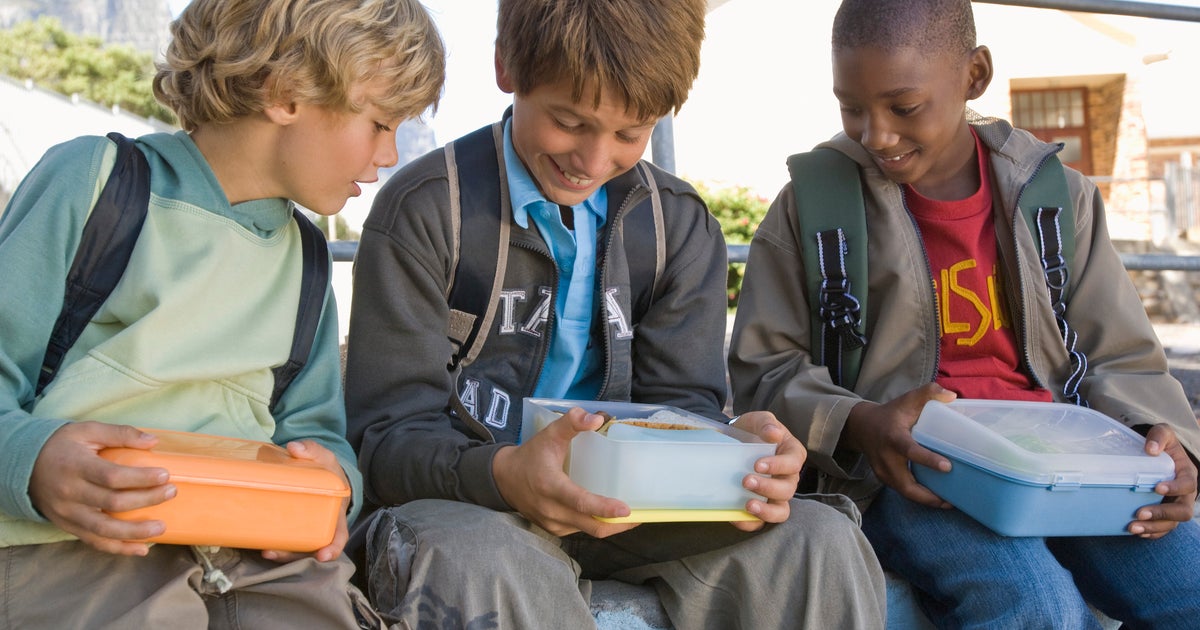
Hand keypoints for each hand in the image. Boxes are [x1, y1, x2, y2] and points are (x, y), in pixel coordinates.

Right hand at [29, 421, 173, 555]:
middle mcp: (70, 493)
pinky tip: (141, 549)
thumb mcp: (87, 430)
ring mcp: (68, 513)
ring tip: (161, 528)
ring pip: (104, 529)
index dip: (140, 478)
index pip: (112, 476)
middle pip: (112, 502)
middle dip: (146, 500)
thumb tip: (153, 440)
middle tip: (171, 492)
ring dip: (135, 532)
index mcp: (77, 467)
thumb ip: (120, 434)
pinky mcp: (68, 526)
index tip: (165, 475)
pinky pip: (94, 541)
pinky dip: (118, 548)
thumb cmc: (62, 446)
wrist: (25, 466)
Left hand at [262, 440, 350, 562]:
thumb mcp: (325, 457)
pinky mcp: (289, 527)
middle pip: (310, 548)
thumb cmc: (325, 469)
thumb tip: (293, 447)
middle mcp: (320, 527)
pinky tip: (257, 542)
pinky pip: (282, 539)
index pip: (339, 535)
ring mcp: (304, 530)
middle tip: (274, 552)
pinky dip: (271, 543)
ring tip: (264, 550)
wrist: (318, 474)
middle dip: (292, 555)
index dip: (333, 548)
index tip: (322, 556)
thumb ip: (312, 450)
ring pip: (294, 549)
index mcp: (335, 513)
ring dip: (280, 553)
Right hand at [492, 408, 636, 537]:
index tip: (626, 510)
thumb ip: (571, 422)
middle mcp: (552, 511)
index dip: (604, 509)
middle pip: (591, 526)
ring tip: (633, 517)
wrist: (503, 480)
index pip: (580, 503)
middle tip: (644, 516)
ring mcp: (553, 525)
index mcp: (551, 487)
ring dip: (611, 527)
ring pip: (588, 531)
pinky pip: (581, 531)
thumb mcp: (548, 434)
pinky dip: (598, 526)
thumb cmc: (530, 456)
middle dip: (619, 525)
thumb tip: (598, 419)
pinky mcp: (555, 531)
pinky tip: (610, 517)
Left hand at [726, 411, 803, 530]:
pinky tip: (735, 516)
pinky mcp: (761, 506)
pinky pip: (760, 522)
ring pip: (781, 511)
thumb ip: (767, 424)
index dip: (778, 466)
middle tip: (746, 480)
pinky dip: (750, 522)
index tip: (757, 464)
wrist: (736, 441)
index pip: (793, 463)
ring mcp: (776, 495)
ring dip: (766, 510)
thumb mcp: (759, 420)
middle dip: (768, 487)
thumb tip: (773, 433)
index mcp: (792, 456)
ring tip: (748, 505)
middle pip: (787, 490)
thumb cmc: (753, 431)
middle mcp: (788, 478)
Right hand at [842, 383, 956, 508]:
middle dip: (928, 496)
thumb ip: (928, 393)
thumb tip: (951, 396)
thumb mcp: (907, 399)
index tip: (948, 466)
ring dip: (926, 500)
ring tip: (949, 503)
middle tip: (952, 501)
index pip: (910, 450)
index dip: (928, 459)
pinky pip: (903, 491)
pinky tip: (936, 497)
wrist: (862, 427)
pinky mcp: (884, 479)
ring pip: (905, 492)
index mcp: (893, 437)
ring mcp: (883, 471)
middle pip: (906, 485)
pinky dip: (919, 496)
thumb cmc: (891, 413)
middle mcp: (886, 458)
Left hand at [1129, 424, 1197, 538]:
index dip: (1174, 488)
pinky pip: (1164, 530)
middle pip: (1182, 511)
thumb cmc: (1163, 445)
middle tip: (1139, 513)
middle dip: (1162, 514)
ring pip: (1172, 523)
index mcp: (1187, 475)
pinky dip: (1153, 533)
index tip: (1157, 487)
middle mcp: (1185, 495)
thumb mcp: (1164, 433)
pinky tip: (1138, 533)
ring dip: (1153, 527)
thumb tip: (1151, 449)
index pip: (1187, 485)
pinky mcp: (1166, 515)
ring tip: (1133, 527)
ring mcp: (1176, 506)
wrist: (1160, 456)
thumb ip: (1159, 436)